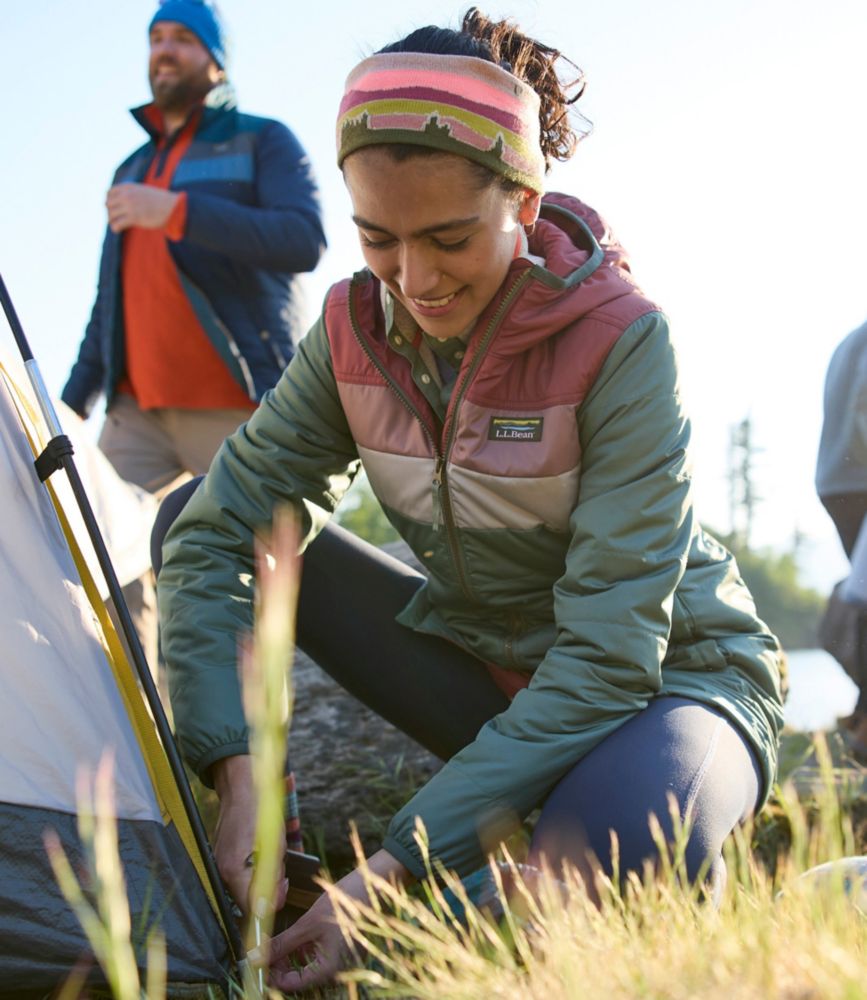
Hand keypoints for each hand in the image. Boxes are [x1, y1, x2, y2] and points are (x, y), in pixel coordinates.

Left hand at [106, 183, 179, 232]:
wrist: (173, 208)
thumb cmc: (161, 202)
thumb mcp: (144, 192)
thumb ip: (133, 194)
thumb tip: (124, 202)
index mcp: (129, 187)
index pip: (109, 193)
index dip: (110, 202)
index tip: (115, 209)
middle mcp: (127, 195)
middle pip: (108, 204)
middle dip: (111, 212)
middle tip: (117, 219)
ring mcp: (130, 206)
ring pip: (111, 214)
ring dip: (112, 221)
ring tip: (117, 225)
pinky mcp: (133, 217)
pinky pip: (116, 224)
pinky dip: (115, 228)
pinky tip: (119, 230)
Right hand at [212, 755, 288, 914]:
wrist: (241, 787)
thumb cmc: (261, 812)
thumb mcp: (275, 846)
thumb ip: (271, 878)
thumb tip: (269, 907)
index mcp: (235, 871)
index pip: (249, 908)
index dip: (268, 905)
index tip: (281, 891)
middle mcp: (222, 871)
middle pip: (246, 899)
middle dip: (267, 889)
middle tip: (282, 872)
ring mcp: (218, 864)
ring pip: (243, 886)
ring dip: (260, 878)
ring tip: (273, 857)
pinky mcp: (220, 856)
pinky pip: (238, 873)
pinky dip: (251, 869)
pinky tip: (260, 854)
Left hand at [267, 849, 411, 992]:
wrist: (371, 886)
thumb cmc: (343, 904)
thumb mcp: (308, 923)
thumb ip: (282, 943)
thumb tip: (256, 956)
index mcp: (328, 969)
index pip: (293, 984)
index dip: (273, 976)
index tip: (256, 964)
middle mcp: (334, 969)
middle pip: (299, 977)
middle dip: (280, 966)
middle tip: (262, 951)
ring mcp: (336, 958)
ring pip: (306, 966)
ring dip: (289, 957)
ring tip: (276, 941)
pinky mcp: (337, 948)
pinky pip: (315, 955)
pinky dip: (302, 949)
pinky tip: (294, 937)